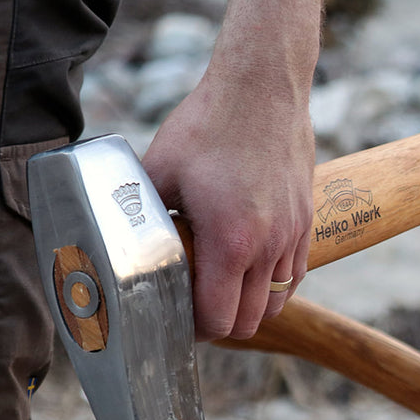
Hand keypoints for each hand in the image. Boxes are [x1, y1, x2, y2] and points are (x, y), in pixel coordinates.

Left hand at [141, 68, 314, 340]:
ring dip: (247, 306)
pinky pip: (294, 275)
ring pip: (275, 302)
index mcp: (231, 241)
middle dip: (219, 324)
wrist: (264, 89)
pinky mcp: (306, 221)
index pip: (219, 318)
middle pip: (250, 321)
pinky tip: (249, 272)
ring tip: (220, 292)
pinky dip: (271, 286)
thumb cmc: (209, 124)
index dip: (194, 331)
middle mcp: (269, 246)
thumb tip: (114, 238)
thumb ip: (142, 213)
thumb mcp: (160, 169)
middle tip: (192, 311)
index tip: (174, 321)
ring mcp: (293, 235)